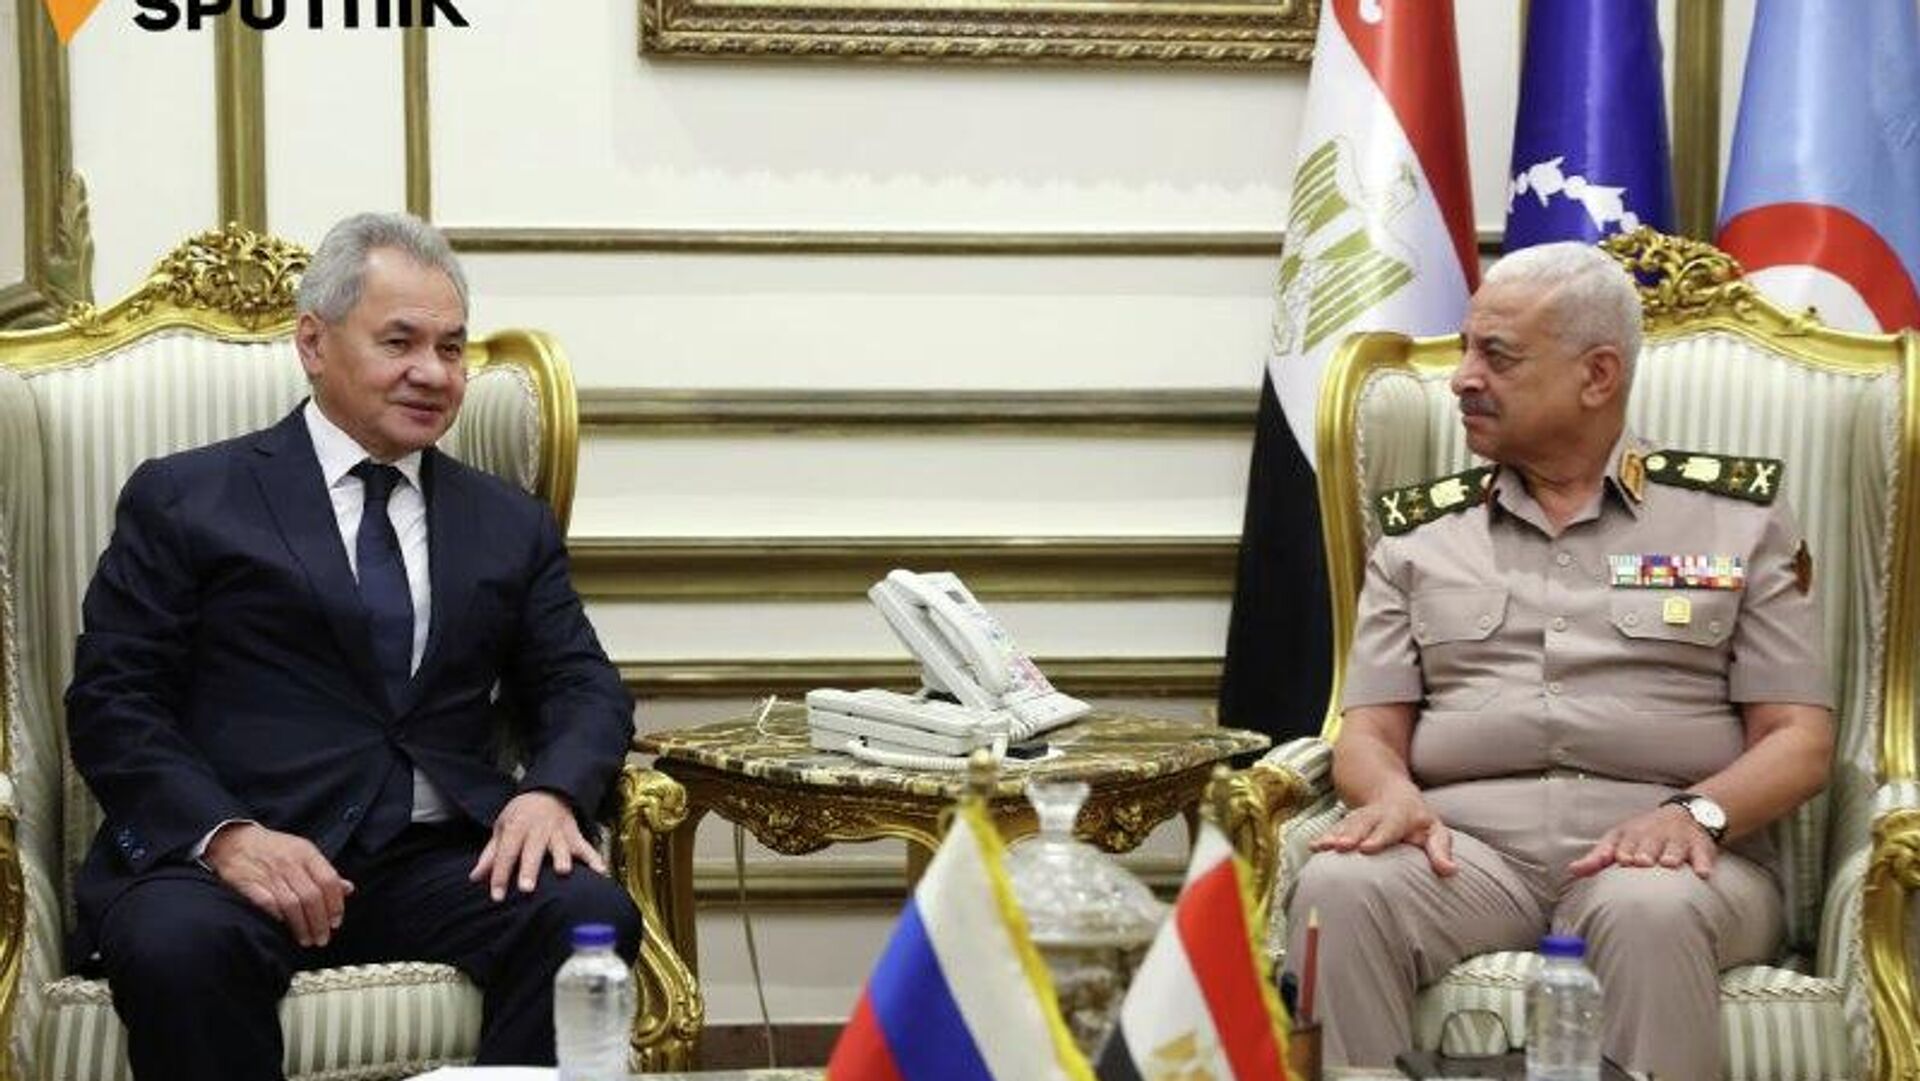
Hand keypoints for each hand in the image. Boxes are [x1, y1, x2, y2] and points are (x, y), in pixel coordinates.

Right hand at [204, 823, 353, 946]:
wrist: (235, 840)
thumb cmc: (274, 849)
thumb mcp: (303, 852)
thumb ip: (324, 872)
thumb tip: (348, 889)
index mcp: (306, 853)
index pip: (328, 880)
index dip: (335, 904)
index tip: (336, 922)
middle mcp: (290, 863)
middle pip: (312, 897)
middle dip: (319, 922)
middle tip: (322, 938)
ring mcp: (269, 874)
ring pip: (292, 904)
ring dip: (302, 926)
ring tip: (307, 940)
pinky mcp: (249, 883)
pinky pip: (267, 903)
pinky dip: (278, 916)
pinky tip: (284, 926)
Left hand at [469, 790, 605, 900]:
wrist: (549, 791)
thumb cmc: (521, 814)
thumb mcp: (502, 827)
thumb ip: (490, 854)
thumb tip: (474, 877)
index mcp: (516, 826)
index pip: (506, 853)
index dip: (500, 874)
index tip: (497, 896)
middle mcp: (538, 829)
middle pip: (532, 851)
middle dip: (530, 868)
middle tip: (527, 888)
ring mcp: (558, 831)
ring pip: (560, 846)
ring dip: (562, 858)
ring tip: (563, 872)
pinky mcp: (574, 834)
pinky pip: (586, 847)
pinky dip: (594, 858)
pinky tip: (600, 872)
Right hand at [1310, 786, 1457, 874]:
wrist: (1387, 791)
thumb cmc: (1416, 819)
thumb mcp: (1434, 829)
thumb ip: (1440, 850)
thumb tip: (1451, 872)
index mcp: (1400, 816)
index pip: (1390, 826)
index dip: (1379, 836)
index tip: (1367, 848)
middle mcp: (1377, 815)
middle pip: (1363, 824)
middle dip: (1350, 834)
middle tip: (1340, 847)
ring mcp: (1360, 818)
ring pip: (1345, 825)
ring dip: (1333, 836)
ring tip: (1321, 847)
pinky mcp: (1346, 824)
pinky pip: (1334, 830)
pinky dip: (1323, 838)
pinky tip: (1313, 847)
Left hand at [1568, 805, 1715, 878]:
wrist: (1684, 814)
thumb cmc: (1642, 835)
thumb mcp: (1618, 841)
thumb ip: (1597, 858)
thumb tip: (1573, 870)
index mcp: (1631, 834)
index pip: (1624, 841)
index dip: (1622, 850)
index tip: (1620, 859)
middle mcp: (1654, 834)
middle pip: (1649, 842)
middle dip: (1645, 851)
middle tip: (1643, 862)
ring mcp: (1677, 838)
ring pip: (1675, 846)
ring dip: (1672, 854)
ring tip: (1669, 864)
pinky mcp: (1700, 845)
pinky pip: (1703, 854)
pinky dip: (1703, 862)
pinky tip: (1702, 873)